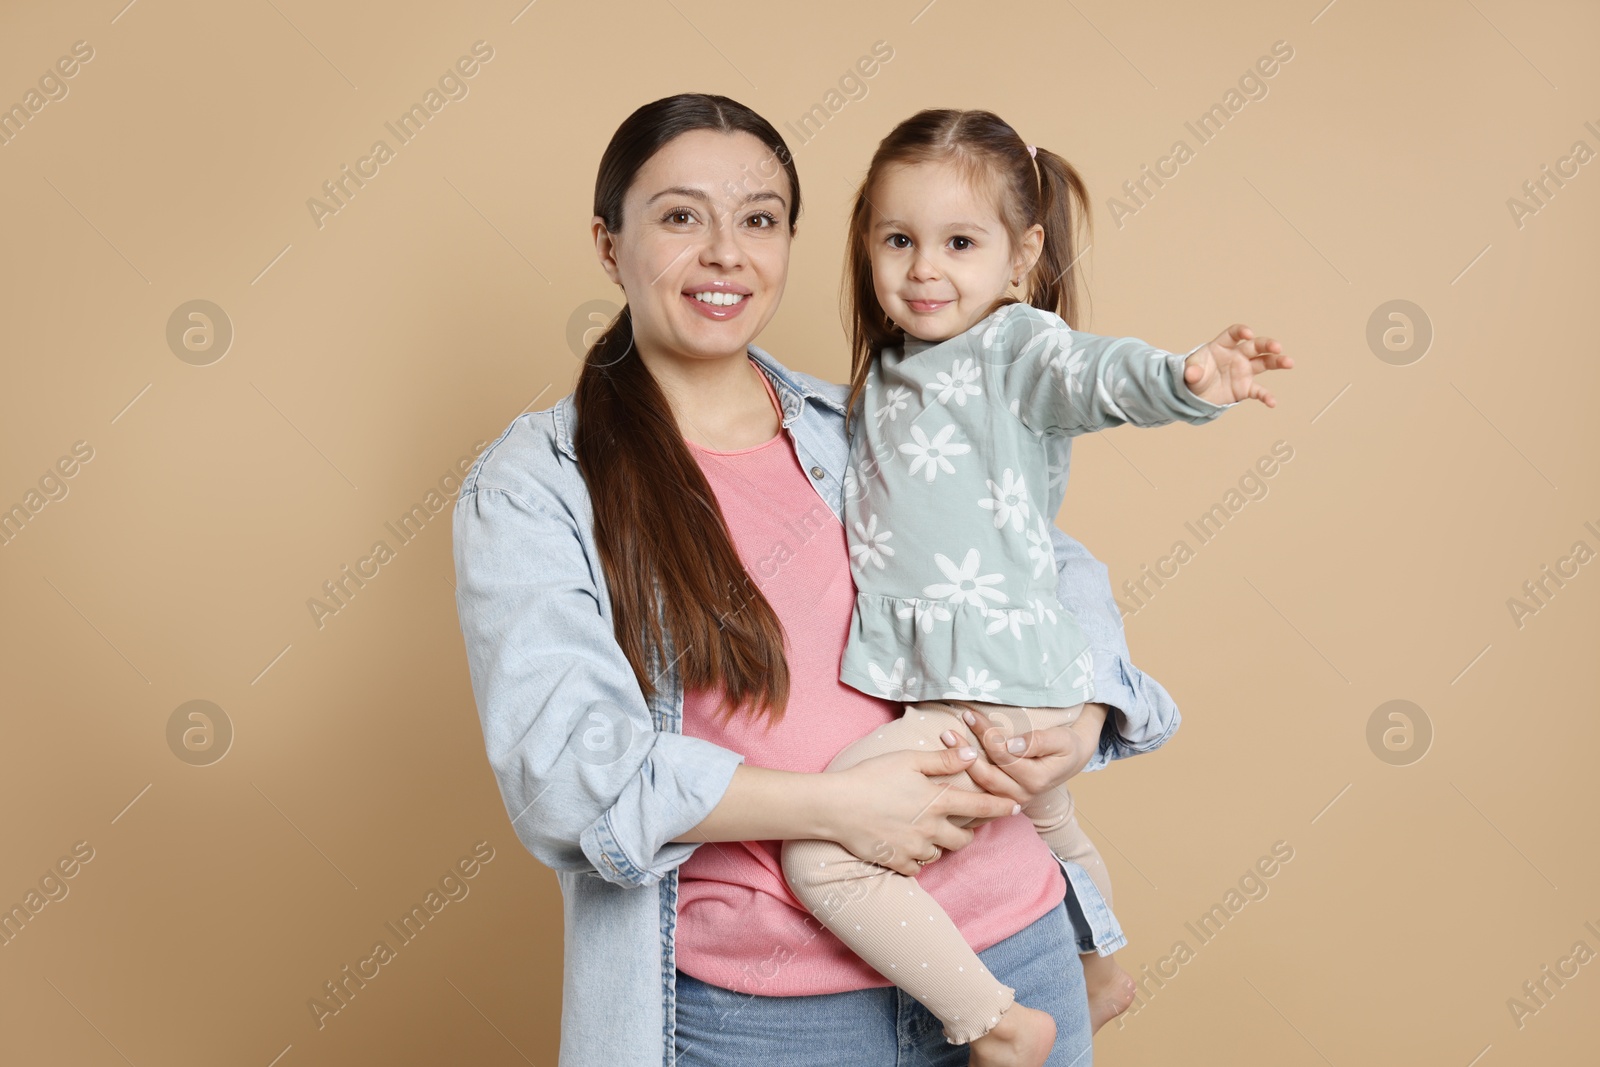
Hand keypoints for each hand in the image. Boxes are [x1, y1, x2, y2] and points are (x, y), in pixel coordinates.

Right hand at [826, 747, 1021, 876]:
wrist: (835, 807)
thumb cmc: (870, 776)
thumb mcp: (907, 760)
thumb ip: (942, 760)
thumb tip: (971, 756)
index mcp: (937, 800)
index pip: (979, 805)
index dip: (1000, 807)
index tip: (1016, 807)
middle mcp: (931, 828)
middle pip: (963, 839)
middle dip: (967, 833)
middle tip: (960, 825)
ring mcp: (914, 847)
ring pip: (939, 854)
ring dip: (939, 845)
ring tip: (927, 833)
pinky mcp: (896, 861)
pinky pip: (917, 867)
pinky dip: (917, 860)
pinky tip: (907, 846)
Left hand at [939, 703, 1107, 823]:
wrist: (1069, 761)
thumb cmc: (1065, 746)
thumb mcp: (1061, 739)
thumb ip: (1038, 741)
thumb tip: (1011, 746)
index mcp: (1036, 779)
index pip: (1004, 756)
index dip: (986, 735)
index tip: (969, 715)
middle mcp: (1022, 795)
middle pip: (987, 774)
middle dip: (965, 753)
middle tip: (947, 733)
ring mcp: (1012, 801)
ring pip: (981, 785)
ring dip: (961, 765)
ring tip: (947, 743)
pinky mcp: (1004, 801)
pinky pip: (980, 795)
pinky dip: (965, 782)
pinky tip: (949, 767)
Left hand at [1182, 324, 1292, 407]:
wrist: (1195, 394)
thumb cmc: (1194, 375)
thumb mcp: (1190, 372)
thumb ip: (1193, 371)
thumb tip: (1192, 374)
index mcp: (1222, 346)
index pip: (1233, 334)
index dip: (1241, 332)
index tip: (1248, 334)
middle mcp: (1237, 356)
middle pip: (1255, 346)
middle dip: (1267, 345)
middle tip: (1277, 347)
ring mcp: (1244, 371)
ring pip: (1264, 363)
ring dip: (1277, 361)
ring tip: (1289, 362)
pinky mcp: (1246, 388)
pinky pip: (1258, 391)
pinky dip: (1266, 396)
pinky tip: (1272, 402)